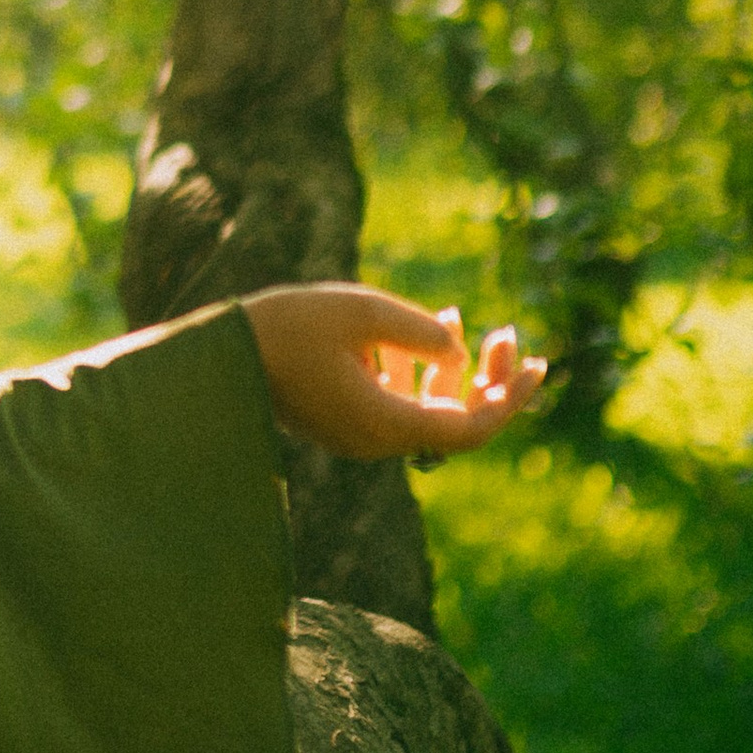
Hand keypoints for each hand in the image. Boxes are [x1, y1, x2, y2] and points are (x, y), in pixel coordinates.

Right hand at [241, 281, 546, 460]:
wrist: (218, 354)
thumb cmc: (285, 327)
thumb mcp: (360, 312)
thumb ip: (418, 330)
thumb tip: (455, 347)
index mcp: (384, 424)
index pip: (470, 429)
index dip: (509, 399)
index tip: (534, 363)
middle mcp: (377, 441)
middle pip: (455, 424)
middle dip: (487, 381)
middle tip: (507, 337)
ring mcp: (359, 434)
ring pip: (428, 412)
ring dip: (454, 372)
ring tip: (463, 318)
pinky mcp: (344, 420)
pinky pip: (399, 403)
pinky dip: (419, 372)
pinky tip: (425, 334)